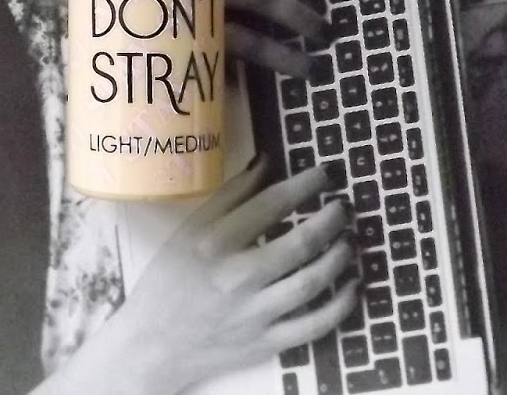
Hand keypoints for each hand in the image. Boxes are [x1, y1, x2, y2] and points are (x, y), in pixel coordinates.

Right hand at [39, 160, 356, 394]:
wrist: (154, 344)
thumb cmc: (169, 280)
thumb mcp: (187, 230)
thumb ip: (228, 196)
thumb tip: (266, 163)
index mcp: (214, 244)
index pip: (271, 205)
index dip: (305, 185)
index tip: (324, 174)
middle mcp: (237, 278)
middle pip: (300, 243)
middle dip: (331, 219)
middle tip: (344, 206)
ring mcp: (254, 314)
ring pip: (312, 282)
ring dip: (339, 257)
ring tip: (348, 240)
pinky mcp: (266, 343)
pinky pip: (314, 325)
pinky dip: (341, 305)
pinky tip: (352, 286)